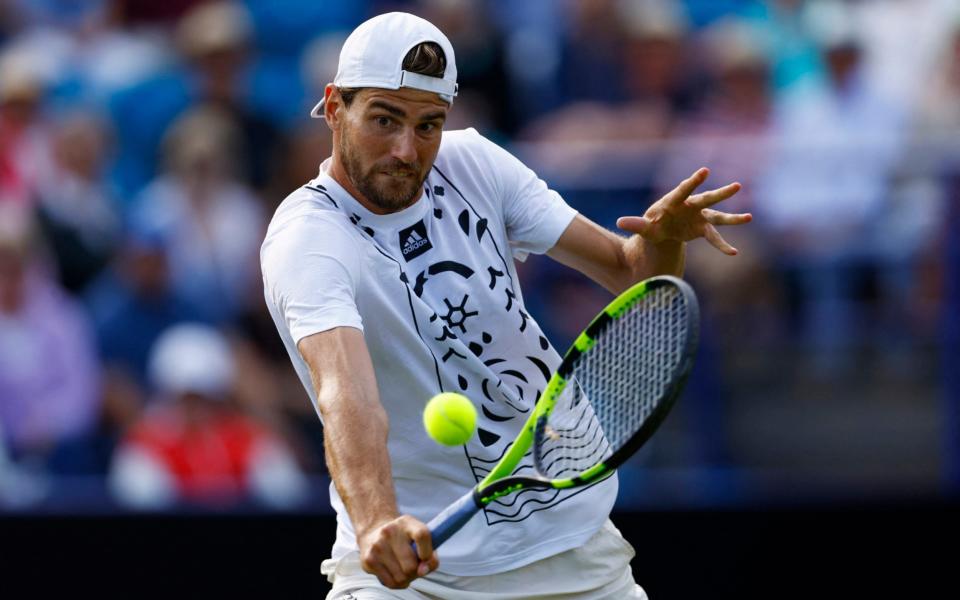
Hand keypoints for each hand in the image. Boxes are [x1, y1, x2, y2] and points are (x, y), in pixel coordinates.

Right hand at [357, 515, 438, 588]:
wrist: (374, 533)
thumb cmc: (404, 539)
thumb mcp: (419, 538)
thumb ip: (430, 555)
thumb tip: (423, 571)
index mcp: (406, 522)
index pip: (422, 535)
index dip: (427, 552)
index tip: (426, 558)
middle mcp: (390, 532)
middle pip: (411, 566)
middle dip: (416, 571)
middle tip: (414, 565)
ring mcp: (377, 546)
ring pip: (401, 578)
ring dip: (406, 578)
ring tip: (403, 568)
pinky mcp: (368, 560)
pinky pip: (391, 583)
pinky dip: (396, 582)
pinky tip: (394, 571)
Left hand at [617, 168, 750, 254]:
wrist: (661, 230)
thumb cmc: (652, 224)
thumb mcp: (643, 226)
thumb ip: (635, 224)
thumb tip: (620, 221)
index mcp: (674, 201)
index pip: (684, 190)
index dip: (693, 181)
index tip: (705, 171)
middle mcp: (690, 206)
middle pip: (707, 199)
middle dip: (721, 194)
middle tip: (737, 186)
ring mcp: (699, 216)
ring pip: (717, 216)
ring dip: (732, 218)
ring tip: (749, 218)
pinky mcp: (703, 228)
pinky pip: (714, 237)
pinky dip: (722, 246)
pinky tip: (733, 253)